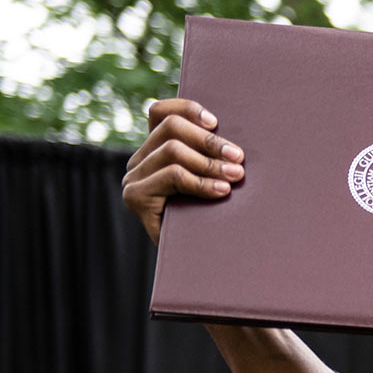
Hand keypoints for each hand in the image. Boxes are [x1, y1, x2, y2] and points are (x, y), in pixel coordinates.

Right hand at [121, 98, 244, 244]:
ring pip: (172, 150)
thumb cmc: (213, 218)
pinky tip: (221, 191)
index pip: (160, 112)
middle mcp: (140, 161)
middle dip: (209, 141)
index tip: (217, 122)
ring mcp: (134, 178)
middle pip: (170, 127)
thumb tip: (235, 137)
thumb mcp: (213, 179)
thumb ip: (211, 156)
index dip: (188, 109)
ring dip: (210, 162)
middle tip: (239, 158)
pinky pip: (172, 175)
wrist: (200, 263)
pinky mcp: (136, 197)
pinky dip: (201, 181)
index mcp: (155, 150)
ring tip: (235, 176)